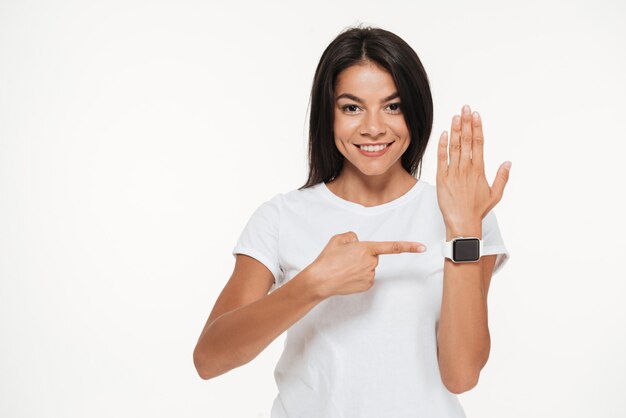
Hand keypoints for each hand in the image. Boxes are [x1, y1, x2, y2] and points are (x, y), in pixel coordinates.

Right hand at [306, 231, 426, 298]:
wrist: (320, 280)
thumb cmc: (327, 259)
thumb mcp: (338, 239)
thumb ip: (351, 236)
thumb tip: (357, 242)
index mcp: (366, 248)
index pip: (392, 247)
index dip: (409, 247)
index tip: (422, 247)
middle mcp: (371, 262)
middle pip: (373, 257)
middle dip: (363, 256)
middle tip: (346, 258)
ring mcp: (370, 275)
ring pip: (369, 267)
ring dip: (359, 267)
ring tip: (343, 268)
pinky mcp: (367, 285)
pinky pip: (366, 277)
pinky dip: (358, 276)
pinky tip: (347, 277)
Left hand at [436, 104, 510, 232]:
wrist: (462, 223)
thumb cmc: (478, 210)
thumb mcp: (495, 194)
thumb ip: (502, 177)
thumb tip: (508, 162)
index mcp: (479, 170)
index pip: (479, 143)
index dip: (477, 127)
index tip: (476, 115)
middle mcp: (467, 168)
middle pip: (467, 141)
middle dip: (466, 123)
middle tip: (465, 108)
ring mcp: (453, 173)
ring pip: (455, 147)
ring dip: (455, 130)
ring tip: (456, 116)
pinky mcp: (442, 178)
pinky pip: (442, 159)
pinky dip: (443, 146)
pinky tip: (445, 134)